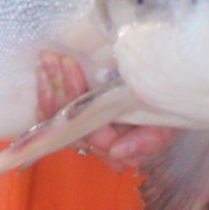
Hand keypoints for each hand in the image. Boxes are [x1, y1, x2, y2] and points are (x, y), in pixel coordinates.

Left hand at [37, 51, 178, 171]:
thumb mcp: (165, 125)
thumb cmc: (166, 111)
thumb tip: (115, 153)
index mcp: (121, 152)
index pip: (91, 129)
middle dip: (60, 86)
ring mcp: (85, 136)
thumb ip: (146, 141)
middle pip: (70, 125)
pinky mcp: (76, 125)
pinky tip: (42, 74)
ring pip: (58, 120)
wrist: (166, 102)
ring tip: (47, 58)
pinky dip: (46, 95)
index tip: (70, 65)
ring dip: (50, 86)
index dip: (77, 97)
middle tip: (53, 57)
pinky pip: (53, 117)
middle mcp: (99, 148)